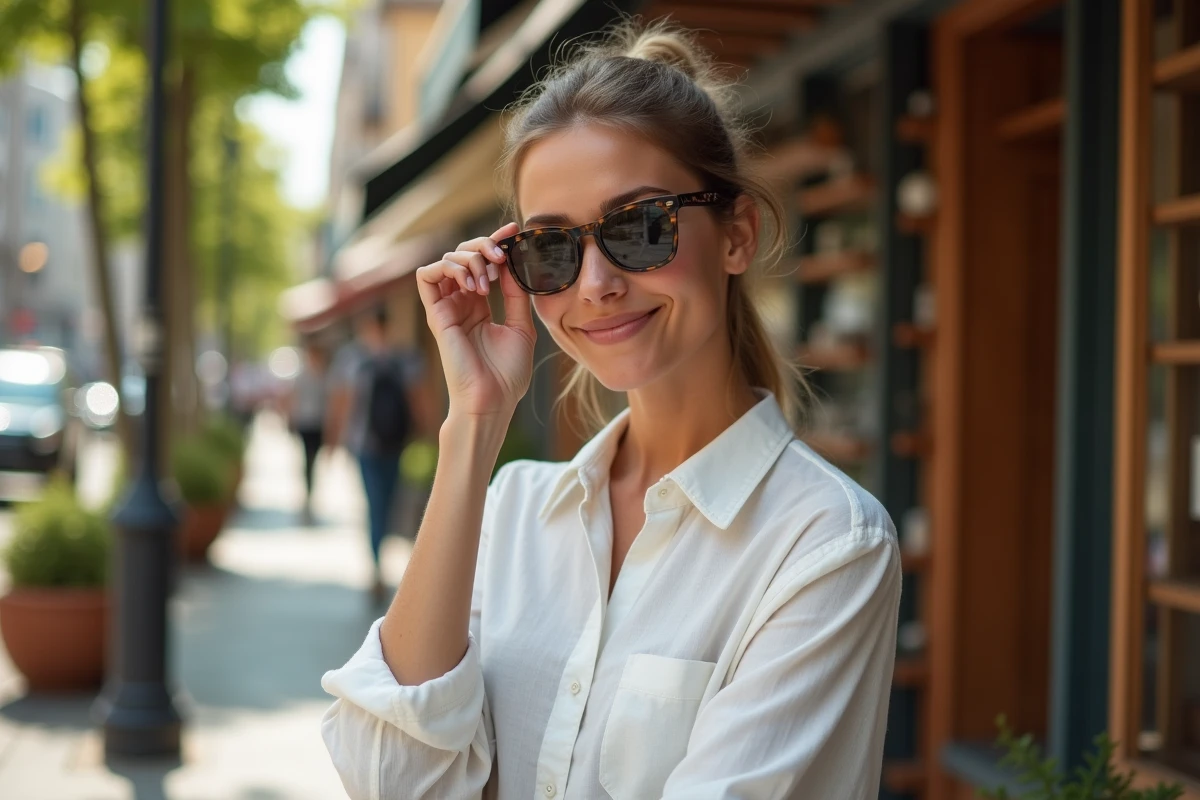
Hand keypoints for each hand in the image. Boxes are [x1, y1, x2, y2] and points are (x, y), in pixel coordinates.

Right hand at [415, 223, 534, 417]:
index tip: (515, 231)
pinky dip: (448, 268)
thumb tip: (515, 263)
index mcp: (480, 306)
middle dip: (484, 246)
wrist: (492, 400)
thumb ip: (517, 294)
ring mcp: (447, 307)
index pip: (484, 263)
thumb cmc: (507, 374)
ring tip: (488, 280)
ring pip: (446, 259)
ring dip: (469, 258)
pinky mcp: (436, 314)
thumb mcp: (521, 326)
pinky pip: (427, 276)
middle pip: (464, 254)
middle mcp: (462, 303)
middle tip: (501, 255)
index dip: (496, 242)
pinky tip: (471, 283)